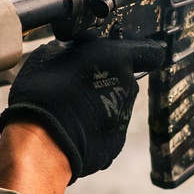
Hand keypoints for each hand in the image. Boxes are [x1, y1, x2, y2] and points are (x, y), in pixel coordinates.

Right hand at [0, 35, 166, 180]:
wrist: (43, 139)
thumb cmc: (45, 90)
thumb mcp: (50, 54)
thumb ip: (72, 50)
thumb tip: (71, 50)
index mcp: (118, 58)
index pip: (150, 51)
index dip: (140, 53)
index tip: (126, 55)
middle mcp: (128, 87)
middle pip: (125, 80)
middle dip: (106, 81)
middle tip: (78, 85)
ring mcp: (124, 118)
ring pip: (114, 106)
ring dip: (97, 106)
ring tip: (69, 111)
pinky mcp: (115, 144)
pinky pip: (105, 131)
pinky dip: (91, 130)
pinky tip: (70, 130)